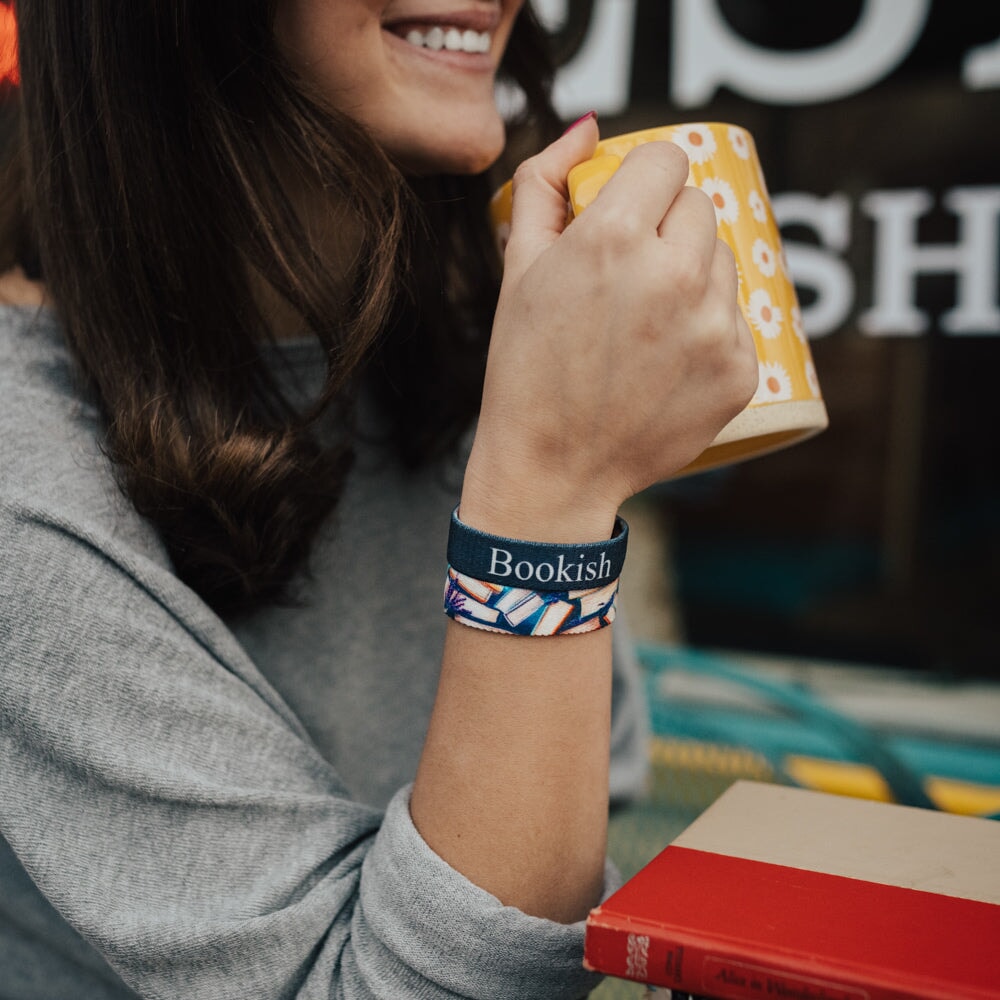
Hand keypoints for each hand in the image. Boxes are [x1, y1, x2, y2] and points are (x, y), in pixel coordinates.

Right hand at [462, 116, 757, 540]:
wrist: (552, 469)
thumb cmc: (526, 369)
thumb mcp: (517, 270)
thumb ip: (545, 183)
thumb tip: (588, 130)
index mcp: (613, 240)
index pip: (666, 161)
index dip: (643, 181)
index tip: (631, 206)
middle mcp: (673, 277)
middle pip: (699, 207)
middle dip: (666, 228)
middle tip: (631, 276)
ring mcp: (714, 328)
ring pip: (722, 261)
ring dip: (690, 277)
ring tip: (645, 325)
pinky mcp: (740, 371)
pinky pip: (736, 318)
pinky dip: (707, 330)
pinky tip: (665, 361)